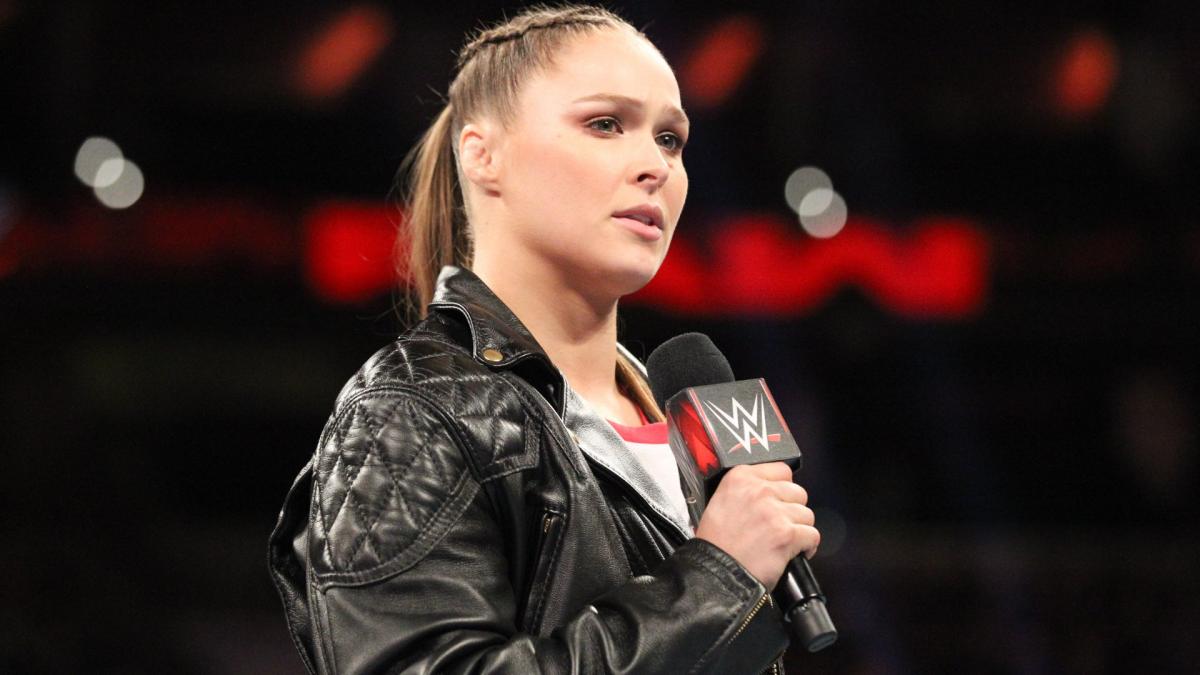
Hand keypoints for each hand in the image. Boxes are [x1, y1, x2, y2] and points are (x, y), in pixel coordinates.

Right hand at [694, 462, 819, 590]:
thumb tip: (772, 491)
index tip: (778, 501)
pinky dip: (807, 546)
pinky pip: (812, 535)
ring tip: (785, 541)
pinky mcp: (787, 534)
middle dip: (792, 509)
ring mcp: (775, 512)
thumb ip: (746, 491)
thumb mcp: (721, 501)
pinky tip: (795, 552)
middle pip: (798, 492)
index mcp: (740, 477)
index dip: (782, 489)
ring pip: (807, 514)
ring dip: (799, 529)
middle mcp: (759, 490)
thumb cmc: (716, 544)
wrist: (715, 572)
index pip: (782, 470)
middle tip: (780, 525)